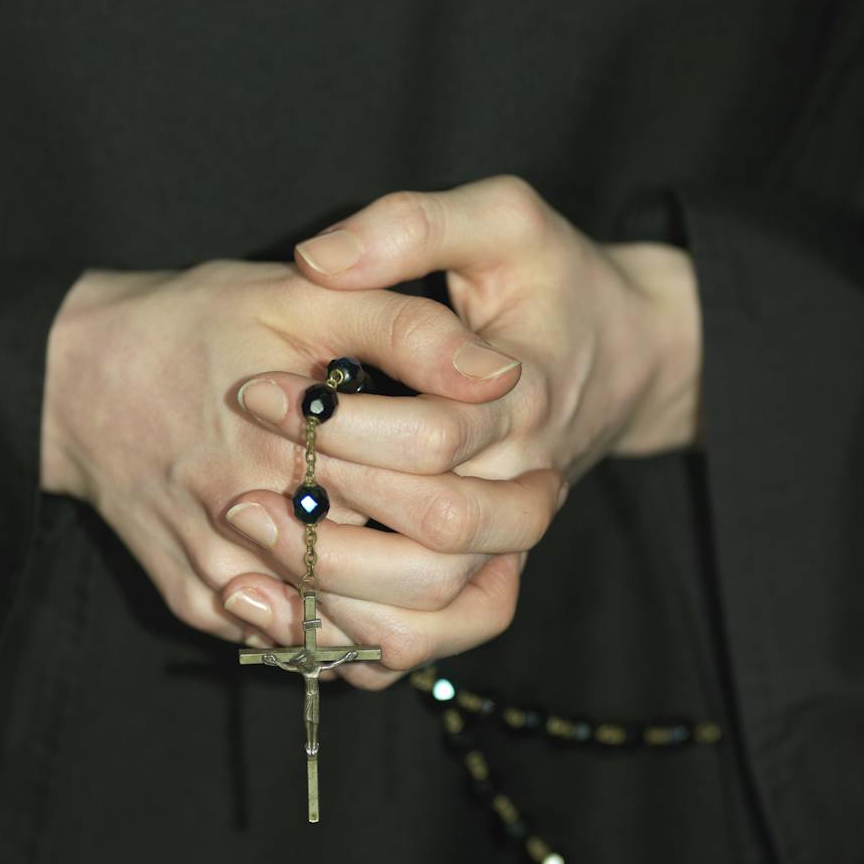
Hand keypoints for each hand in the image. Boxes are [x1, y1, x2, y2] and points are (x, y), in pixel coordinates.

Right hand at [39, 259, 525, 647]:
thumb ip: (406, 328)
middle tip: (522, 529)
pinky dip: (356, 636)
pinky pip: (299, 651)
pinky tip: (390, 592)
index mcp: (300, 447)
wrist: (75, 379)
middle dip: (483, 567)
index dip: (513, 506)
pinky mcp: (201, 603)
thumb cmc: (193, 324)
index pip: (442, 512)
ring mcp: (224, 577)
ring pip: (358, 640)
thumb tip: (498, 375)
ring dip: (429, 614)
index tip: (548, 484)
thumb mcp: (303, 297)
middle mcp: (258, 525)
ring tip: (473, 568)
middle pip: (410, 590)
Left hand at [216, 176, 699, 686]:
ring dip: (336, 597)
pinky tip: (282, 610)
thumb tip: (317, 258)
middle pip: (439, 541)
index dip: (338, 425)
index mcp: (526, 402)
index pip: (435, 437)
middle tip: (241, 499)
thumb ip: (411, 226)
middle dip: (332, 520)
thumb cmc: (550, 281)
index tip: (254, 393)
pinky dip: (352, 644)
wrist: (623, 356)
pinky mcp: (484, 581)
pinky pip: (424, 643)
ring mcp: (508, 546)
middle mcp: (524, 486)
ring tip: (252, 562)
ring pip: (433, 614)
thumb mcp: (499, 219)